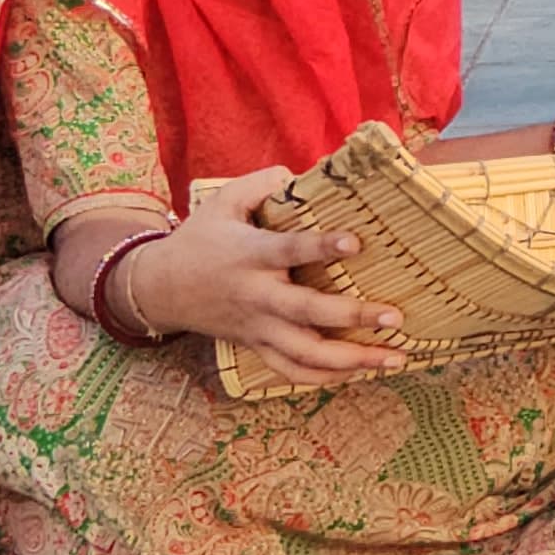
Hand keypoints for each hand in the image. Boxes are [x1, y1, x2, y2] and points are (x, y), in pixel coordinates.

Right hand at [109, 181, 408, 387]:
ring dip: (351, 361)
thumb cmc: (200, 238)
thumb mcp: (223, 201)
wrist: (160, 287)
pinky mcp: (256, 346)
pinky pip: (291, 371)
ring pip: (305, 354)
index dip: (322, 247)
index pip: (290, 250)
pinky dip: (324, 379)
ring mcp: (257, 327)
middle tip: (395, 316)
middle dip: (353, 317)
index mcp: (251, 255)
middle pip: (308, 313)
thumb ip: (262, 185)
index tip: (357, 242)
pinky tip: (358, 374)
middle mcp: (257, 296)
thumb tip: (297, 175)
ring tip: (393, 358)